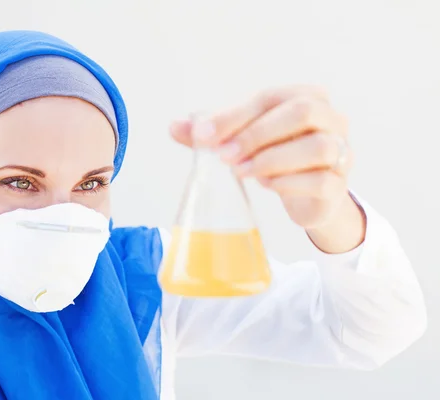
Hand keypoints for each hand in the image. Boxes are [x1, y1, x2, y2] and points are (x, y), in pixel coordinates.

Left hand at [170, 85, 364, 250]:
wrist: (309, 196)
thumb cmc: (275, 157)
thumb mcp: (242, 142)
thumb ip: (211, 134)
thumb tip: (173, 126)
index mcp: (307, 97)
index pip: (270, 97)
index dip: (234, 115)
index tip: (203, 136)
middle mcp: (332, 119)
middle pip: (301, 112)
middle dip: (257, 134)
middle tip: (224, 157)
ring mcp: (342, 152)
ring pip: (318, 147)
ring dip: (272, 159)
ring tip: (242, 172)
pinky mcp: (339, 185)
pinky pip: (320, 180)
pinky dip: (288, 183)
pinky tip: (267, 185)